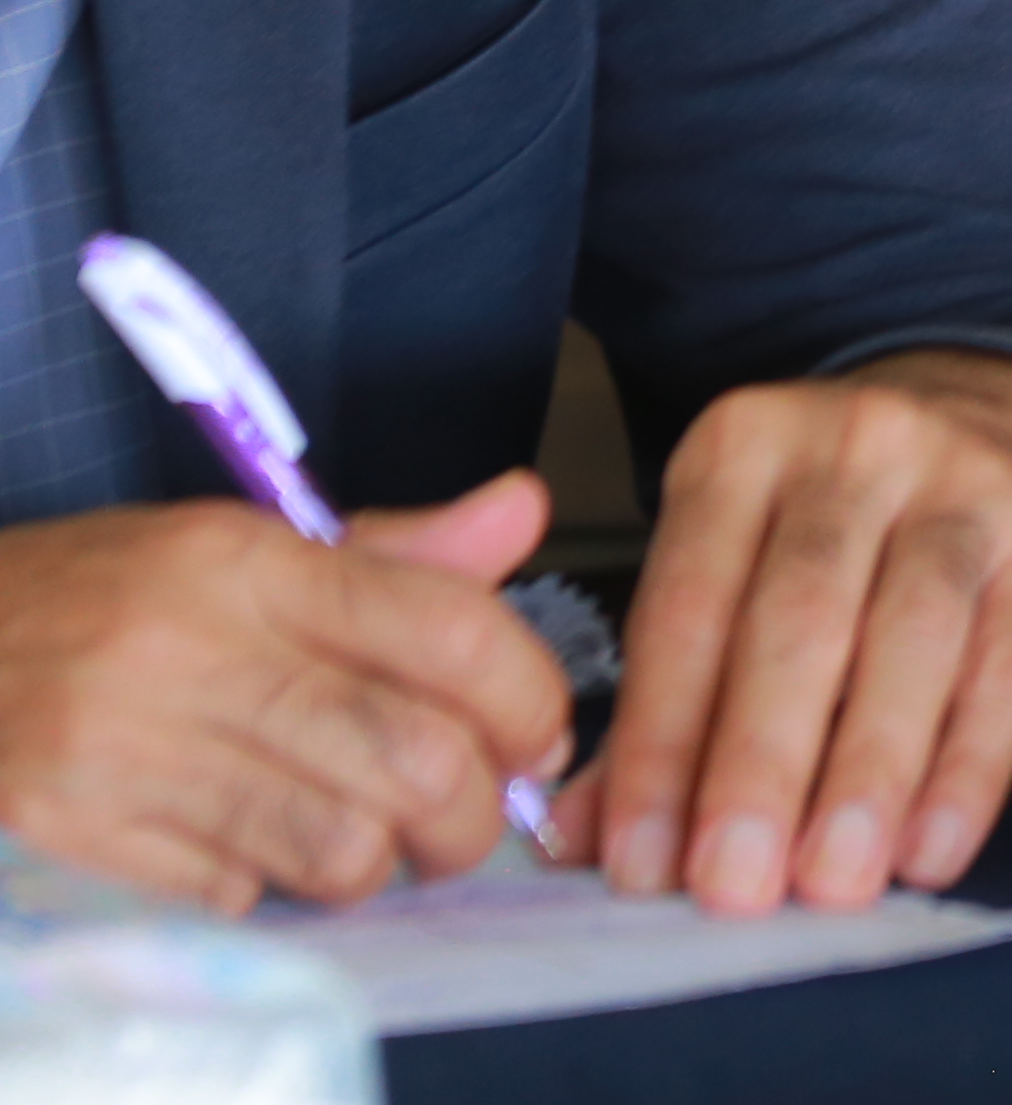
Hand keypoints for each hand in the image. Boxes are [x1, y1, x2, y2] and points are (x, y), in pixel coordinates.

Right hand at [0, 475, 567, 911]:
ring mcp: (129, 751)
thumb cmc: (103, 598)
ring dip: (382, 863)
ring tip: (369, 839)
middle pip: (416, 758)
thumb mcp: (237, 544)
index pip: (450, 631)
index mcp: (249, 564)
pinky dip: (274, 889)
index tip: (537, 735)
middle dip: (476, 810)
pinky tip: (257, 850)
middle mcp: (194, 651)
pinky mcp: (80, 834)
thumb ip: (393, 551)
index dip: (528, 698)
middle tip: (470, 814)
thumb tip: (526, 511)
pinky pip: (239, 894)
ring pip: (341, 847)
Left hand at [588, 352, 1011, 915]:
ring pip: (913, 638)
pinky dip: (970, 770)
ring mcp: (972, 483)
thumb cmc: (830, 528)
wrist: (995, 416)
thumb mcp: (728, 566)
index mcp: (742, 448)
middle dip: (760, 764)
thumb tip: (580, 841)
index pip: (688, 608)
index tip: (641, 862)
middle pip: (800, 617)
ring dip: (866, 774)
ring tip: (831, 881)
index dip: (661, 743)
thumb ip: (662, 700)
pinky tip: (928, 849)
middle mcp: (858, 445)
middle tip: (731, 885)